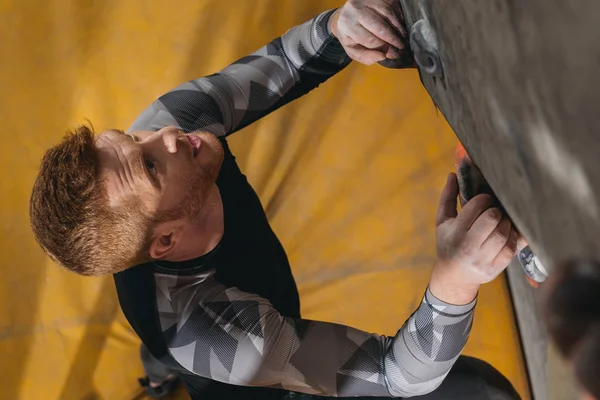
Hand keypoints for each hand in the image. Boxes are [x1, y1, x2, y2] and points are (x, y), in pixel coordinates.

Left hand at [331, 0, 407, 64]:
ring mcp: (365, 0)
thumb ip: (365, 56)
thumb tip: (382, 56)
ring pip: (387, 14)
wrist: (346, 14)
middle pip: (380, 26)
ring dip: (398, 27)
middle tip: (401, 46)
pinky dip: (398, 15)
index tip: (394, 54)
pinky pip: (391, 5)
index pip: (370, 40)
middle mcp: (355, 9)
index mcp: (347, 25)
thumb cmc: (350, 34)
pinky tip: (400, 25)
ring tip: (403, 36)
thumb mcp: (352, 49)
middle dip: (393, 39)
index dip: (384, 48)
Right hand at [429, 173, 521, 303]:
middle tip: (494, 211)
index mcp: (455, 232)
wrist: (453, 276)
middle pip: (493, 218)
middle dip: (496, 211)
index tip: (485, 200)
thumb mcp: (442, 222)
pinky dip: (512, 238)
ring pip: (504, 233)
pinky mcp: (495, 268)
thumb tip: (453, 174)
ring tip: (500, 223)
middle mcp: (468, 247)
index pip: (476, 207)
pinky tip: (506, 235)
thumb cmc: (448, 243)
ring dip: (505, 224)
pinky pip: (511, 248)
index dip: (484, 199)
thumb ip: (447, 197)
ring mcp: (482, 260)